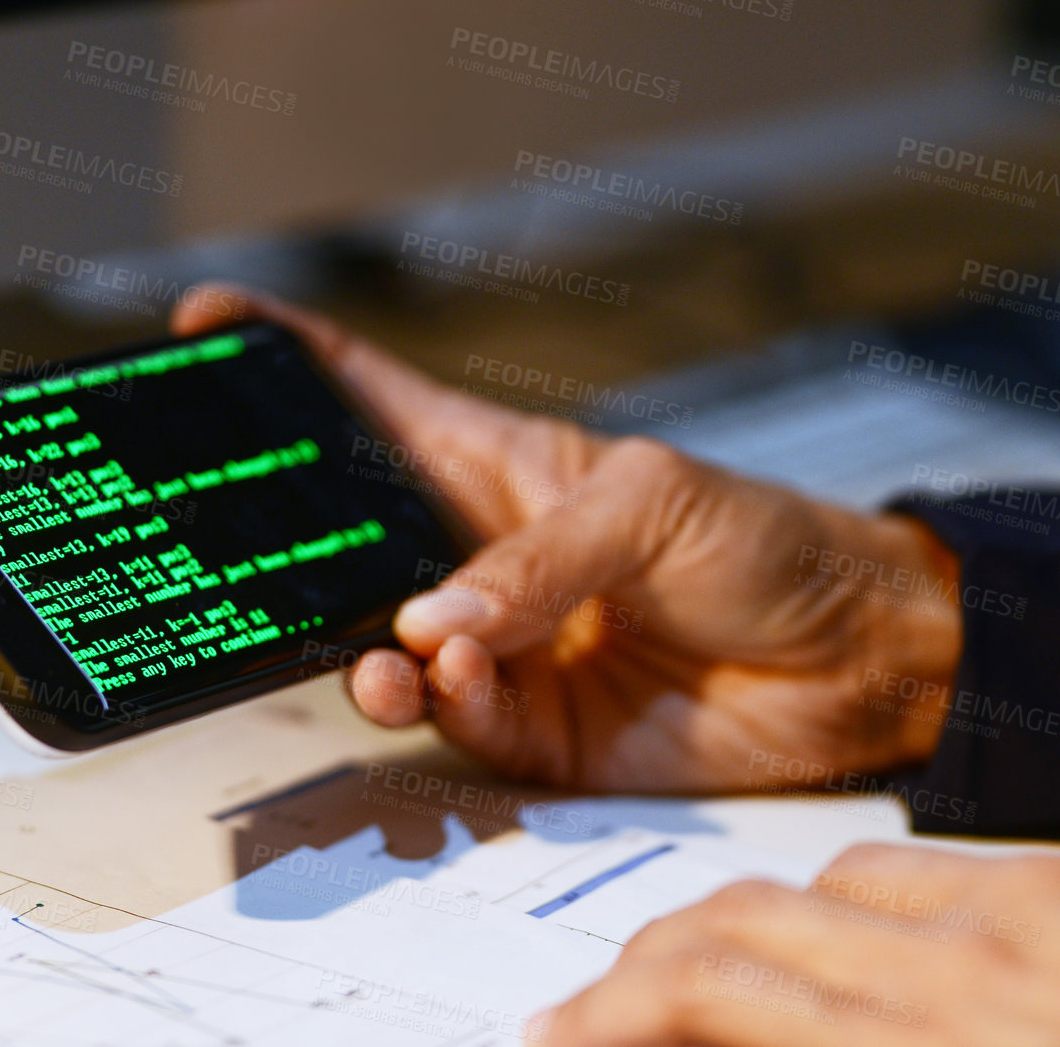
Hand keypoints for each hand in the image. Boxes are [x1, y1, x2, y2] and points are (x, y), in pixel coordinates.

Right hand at [173, 288, 963, 791]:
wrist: (856, 659)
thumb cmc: (764, 542)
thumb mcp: (651, 506)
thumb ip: (536, 561)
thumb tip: (432, 620)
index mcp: (499, 468)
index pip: (375, 401)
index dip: (288, 360)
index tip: (204, 328)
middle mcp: (481, 560)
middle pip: (350, 544)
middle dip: (289, 549)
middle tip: (254, 555)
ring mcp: (498, 647)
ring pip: (384, 651)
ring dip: (371, 658)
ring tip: (395, 656)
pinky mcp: (530, 731)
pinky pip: (454, 723)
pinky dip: (447, 706)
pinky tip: (464, 683)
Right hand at [536, 843, 1059, 1046]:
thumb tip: (741, 1038)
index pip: (709, 1002)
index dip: (612, 1016)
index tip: (564, 1038)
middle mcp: (951, 975)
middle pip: (730, 936)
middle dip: (633, 973)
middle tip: (584, 1012)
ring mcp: (1006, 914)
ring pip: (803, 885)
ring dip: (720, 925)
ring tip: (675, 967)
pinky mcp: (1054, 885)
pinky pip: (897, 869)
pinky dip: (827, 900)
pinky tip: (819, 932)